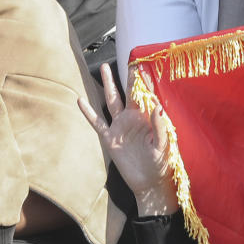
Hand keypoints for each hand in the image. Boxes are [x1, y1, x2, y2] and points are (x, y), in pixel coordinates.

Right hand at [78, 64, 177, 214]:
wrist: (149, 183)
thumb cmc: (162, 164)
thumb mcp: (164, 146)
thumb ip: (161, 127)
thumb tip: (158, 107)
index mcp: (147, 118)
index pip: (144, 95)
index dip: (143, 81)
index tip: (142, 63)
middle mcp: (132, 119)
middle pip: (126, 93)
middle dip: (124, 77)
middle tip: (123, 59)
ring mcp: (119, 127)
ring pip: (111, 101)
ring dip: (107, 85)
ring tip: (103, 68)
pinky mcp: (109, 138)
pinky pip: (97, 122)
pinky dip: (88, 112)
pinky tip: (80, 100)